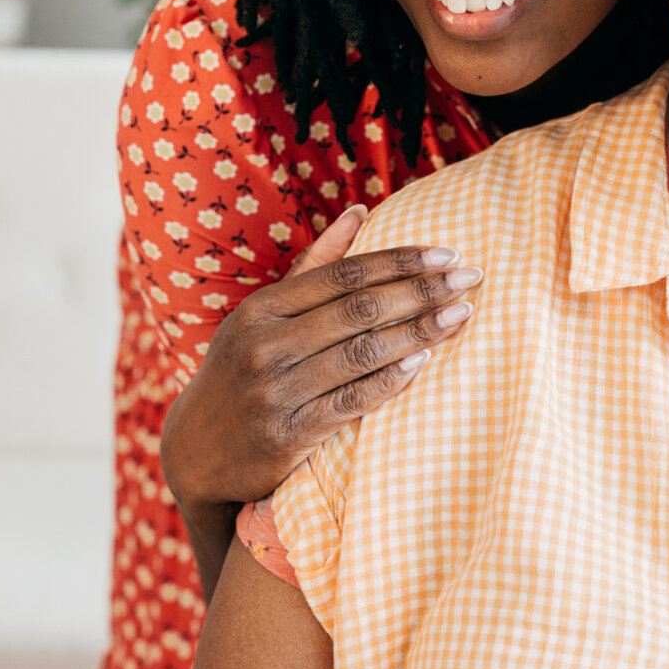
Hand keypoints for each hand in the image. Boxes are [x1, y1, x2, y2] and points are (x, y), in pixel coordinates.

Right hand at [160, 206, 479, 581]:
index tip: (449, 255)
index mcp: (263, 309)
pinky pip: (351, 401)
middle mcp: (265, 345)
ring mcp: (275, 391)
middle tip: (472, 279)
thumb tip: (360, 213)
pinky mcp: (287, 434)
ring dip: (420, 331)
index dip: (401, 261)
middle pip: (360, 308)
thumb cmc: (243, 371)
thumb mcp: (264, 317)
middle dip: (422, 290)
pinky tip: (424, 362)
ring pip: (362, 352)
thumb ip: (314, 267)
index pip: (345, 274)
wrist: (196, 455)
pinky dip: (390, 379)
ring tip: (462, 314)